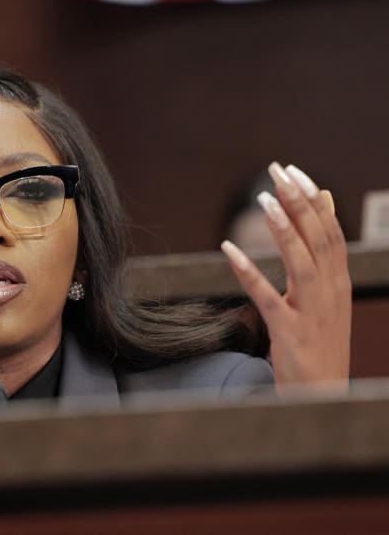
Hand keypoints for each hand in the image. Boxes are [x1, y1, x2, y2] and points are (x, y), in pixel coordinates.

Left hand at [221, 163, 350, 392]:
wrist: (323, 397)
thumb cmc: (320, 343)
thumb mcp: (328, 295)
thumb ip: (323, 253)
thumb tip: (324, 202)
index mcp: (339, 283)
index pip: (331, 232)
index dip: (313, 199)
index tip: (293, 171)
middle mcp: (330, 294)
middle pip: (318, 240)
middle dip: (299, 203)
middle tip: (277, 171)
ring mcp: (311, 314)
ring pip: (301, 264)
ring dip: (283, 230)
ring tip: (264, 200)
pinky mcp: (289, 332)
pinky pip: (267, 298)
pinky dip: (249, 272)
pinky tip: (229, 250)